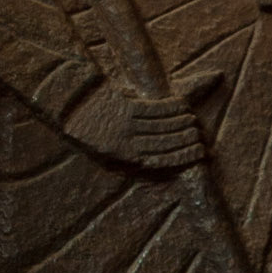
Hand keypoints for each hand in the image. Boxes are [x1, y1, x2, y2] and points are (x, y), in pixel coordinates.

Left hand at [62, 80, 209, 172]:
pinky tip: (182, 105)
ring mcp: (126, 124)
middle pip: (164, 142)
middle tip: (202, 138)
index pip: (160, 159)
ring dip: (182, 123)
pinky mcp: (125, 106)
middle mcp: (127, 141)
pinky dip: (171, 108)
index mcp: (123, 157)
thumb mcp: (102, 156)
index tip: (199, 154)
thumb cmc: (88, 134)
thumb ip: (127, 162)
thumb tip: (152, 167)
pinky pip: (154, 108)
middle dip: (186, 141)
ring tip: (194, 122)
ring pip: (162, 125)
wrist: (69, 108)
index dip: (182, 157)